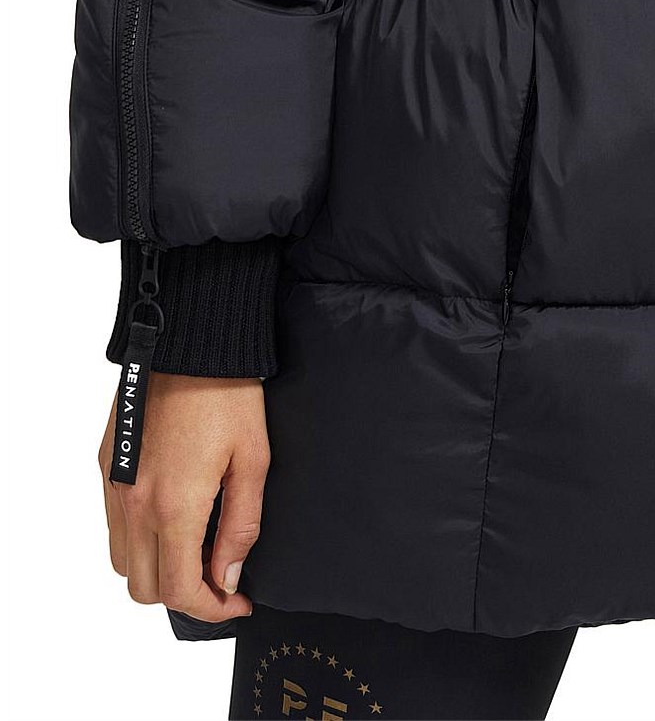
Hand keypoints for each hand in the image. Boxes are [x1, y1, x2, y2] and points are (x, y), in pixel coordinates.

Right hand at [98, 372, 268, 622]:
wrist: (191, 340)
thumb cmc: (228, 392)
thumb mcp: (253, 460)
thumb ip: (240, 526)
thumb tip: (228, 576)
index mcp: (173, 507)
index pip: (180, 590)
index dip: (212, 608)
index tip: (237, 601)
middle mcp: (134, 503)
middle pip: (144, 588)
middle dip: (182, 594)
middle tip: (218, 577)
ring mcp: (114, 486)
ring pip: (122, 562)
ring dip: (156, 569)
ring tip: (195, 547)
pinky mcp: (106, 466)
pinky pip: (113, 525)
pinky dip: (138, 539)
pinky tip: (172, 516)